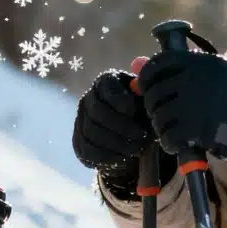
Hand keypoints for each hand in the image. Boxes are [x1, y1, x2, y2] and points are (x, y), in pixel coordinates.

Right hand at [71, 64, 154, 178]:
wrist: (133, 134)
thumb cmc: (143, 109)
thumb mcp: (147, 97)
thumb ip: (146, 85)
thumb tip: (141, 71)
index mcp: (105, 82)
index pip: (105, 87)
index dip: (119, 100)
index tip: (134, 110)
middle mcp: (89, 99)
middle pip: (97, 112)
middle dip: (121, 126)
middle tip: (142, 134)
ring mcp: (81, 121)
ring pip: (92, 133)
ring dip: (118, 143)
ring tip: (138, 147)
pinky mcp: (79, 142)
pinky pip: (88, 151)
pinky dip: (109, 156)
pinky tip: (125, 156)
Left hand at [135, 50, 226, 167]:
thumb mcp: (214, 73)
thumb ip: (177, 69)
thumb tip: (135, 64)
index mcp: (197, 62)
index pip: (156, 65)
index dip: (146, 79)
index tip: (147, 90)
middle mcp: (192, 78)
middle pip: (153, 94)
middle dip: (154, 108)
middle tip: (165, 116)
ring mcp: (192, 103)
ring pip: (158, 117)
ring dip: (162, 127)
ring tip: (175, 130)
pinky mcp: (194, 128)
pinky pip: (167, 136)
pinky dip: (169, 143)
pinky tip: (178, 144)